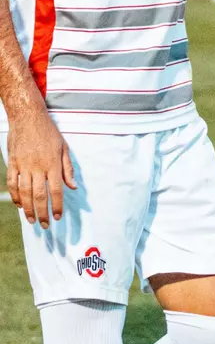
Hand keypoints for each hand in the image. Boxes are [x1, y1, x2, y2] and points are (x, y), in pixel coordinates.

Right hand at [6, 103, 75, 228]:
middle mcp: (37, 166)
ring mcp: (23, 165)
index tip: (58, 217)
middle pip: (39, 195)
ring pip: (25, 192)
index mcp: (52, 163)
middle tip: (46, 225)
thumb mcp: (63, 147)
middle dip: (43, 212)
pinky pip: (12, 183)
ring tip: (32, 220)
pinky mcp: (12, 163)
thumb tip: (74, 187)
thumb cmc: (49, 132)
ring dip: (28, 209)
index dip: (57, 205)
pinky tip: (19, 205)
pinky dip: (15, 196)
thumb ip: (68, 169)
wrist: (28, 117)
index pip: (57, 189)